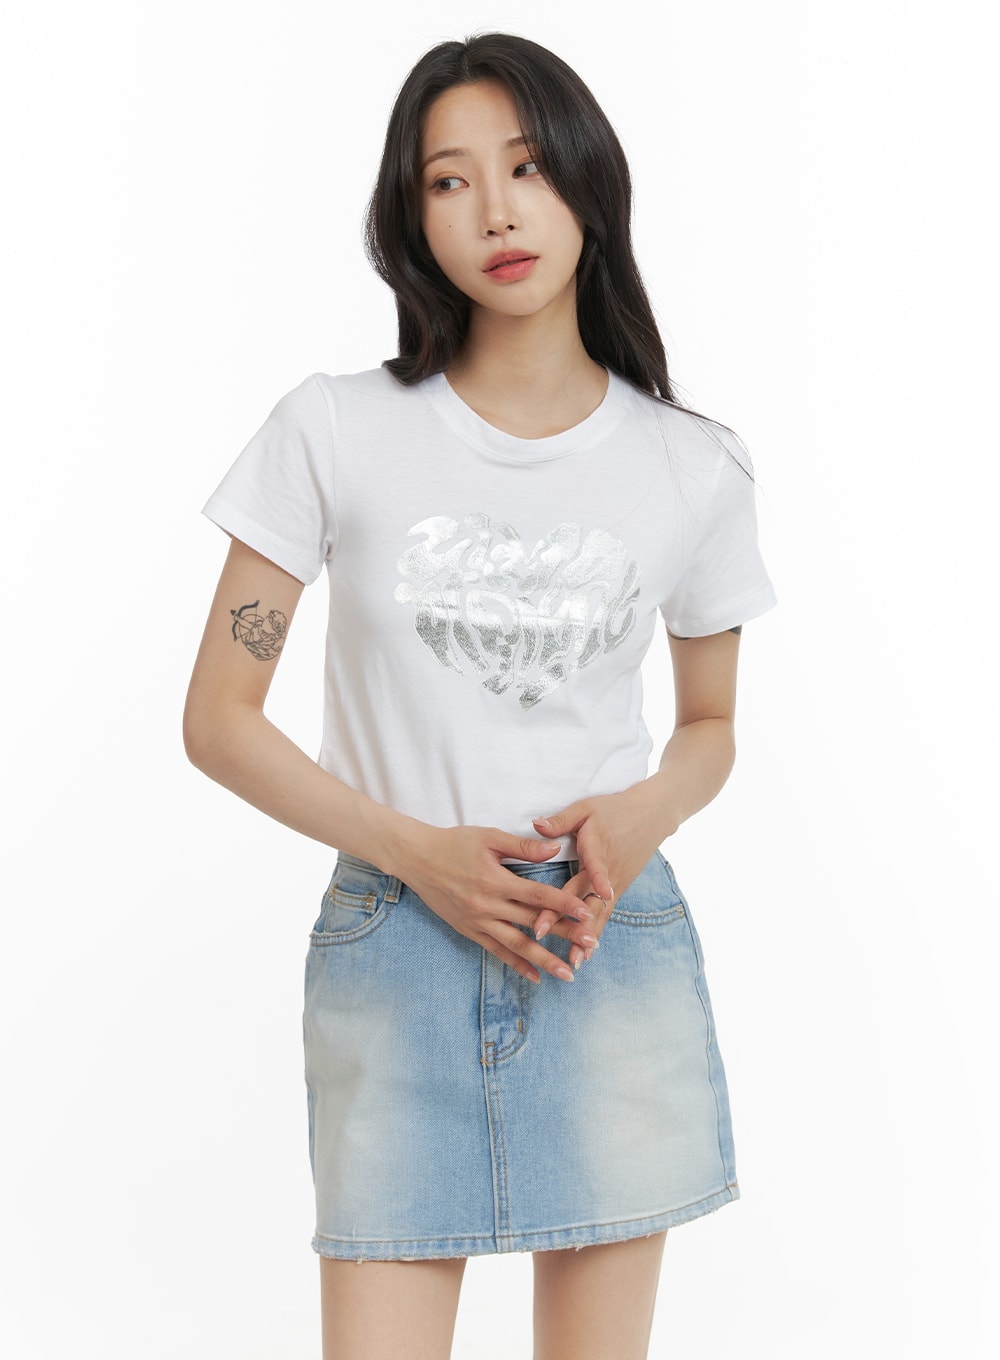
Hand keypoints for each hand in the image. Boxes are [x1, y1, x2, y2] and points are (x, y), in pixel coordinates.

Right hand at [390, 824, 599, 983]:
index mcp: (495, 880)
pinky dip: (516, 965)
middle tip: (590, 945)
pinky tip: (535, 977)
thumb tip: (556, 849)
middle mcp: (487, 905)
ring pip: (517, 945)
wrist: (417, 859)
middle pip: (533, 923)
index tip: (587, 912)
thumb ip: (523, 847)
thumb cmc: (454, 843)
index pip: (537, 896)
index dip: (564, 904)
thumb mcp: (489, 838)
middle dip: (564, 934)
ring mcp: (478, 922)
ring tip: (568, 973)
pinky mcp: (469, 931)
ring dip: (544, 960)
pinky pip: (497, 951)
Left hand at [531, 787, 668, 966]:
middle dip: (573, 924)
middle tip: (556, 944)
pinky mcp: (618, 890)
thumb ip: (560, 820)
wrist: (651, 815)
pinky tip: (586, 953)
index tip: (581, 906)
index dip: (582, 891)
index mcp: (598, 851)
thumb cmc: (614, 809)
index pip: (590, 874)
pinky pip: (606, 914)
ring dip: (588, 937)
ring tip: (576, 961)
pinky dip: (596, 933)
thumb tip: (535, 825)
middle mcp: (608, 874)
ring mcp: (616, 884)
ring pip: (600, 915)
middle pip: (590, 902)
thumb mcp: (586, 809)